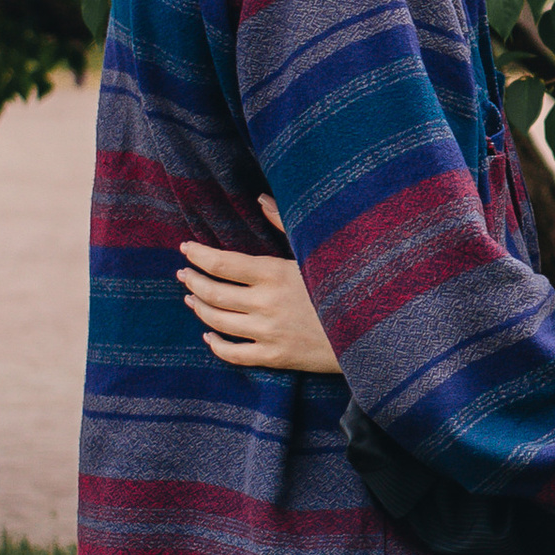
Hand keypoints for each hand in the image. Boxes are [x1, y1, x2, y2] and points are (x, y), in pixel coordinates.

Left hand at [179, 197, 342, 375]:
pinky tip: (209, 336)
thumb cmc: (345, 282)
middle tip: (182, 273)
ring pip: (217, 322)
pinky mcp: (275, 357)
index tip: (185, 248)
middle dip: (192, 281)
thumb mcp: (315, 250)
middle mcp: (266, 303)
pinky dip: (215, 345)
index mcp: (274, 273)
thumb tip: (259, 197)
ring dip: (199, 308)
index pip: (221, 264)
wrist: (372, 330)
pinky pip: (233, 354)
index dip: (198, 255)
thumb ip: (284, 222)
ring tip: (190, 298)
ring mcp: (268, 332)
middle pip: (213, 293)